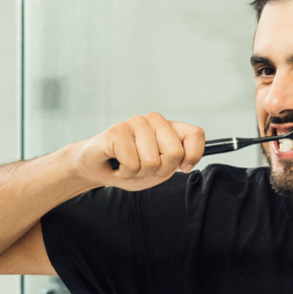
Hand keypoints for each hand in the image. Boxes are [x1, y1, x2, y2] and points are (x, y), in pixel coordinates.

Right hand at [75, 112, 204, 189]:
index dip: (192, 156)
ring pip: (152, 162)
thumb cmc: (129, 168)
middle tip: (144, 168)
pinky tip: (117, 164)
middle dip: (160, 170)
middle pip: (174, 153)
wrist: (97, 169)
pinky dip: (124, 173)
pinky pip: (132, 164)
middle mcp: (153, 120)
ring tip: (128, 165)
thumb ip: (176, 162)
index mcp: (168, 128)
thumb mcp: (160, 170)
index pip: (195, 134)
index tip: (182, 167)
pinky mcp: (117, 131)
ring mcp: (135, 123)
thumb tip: (187, 162)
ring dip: (138, 173)